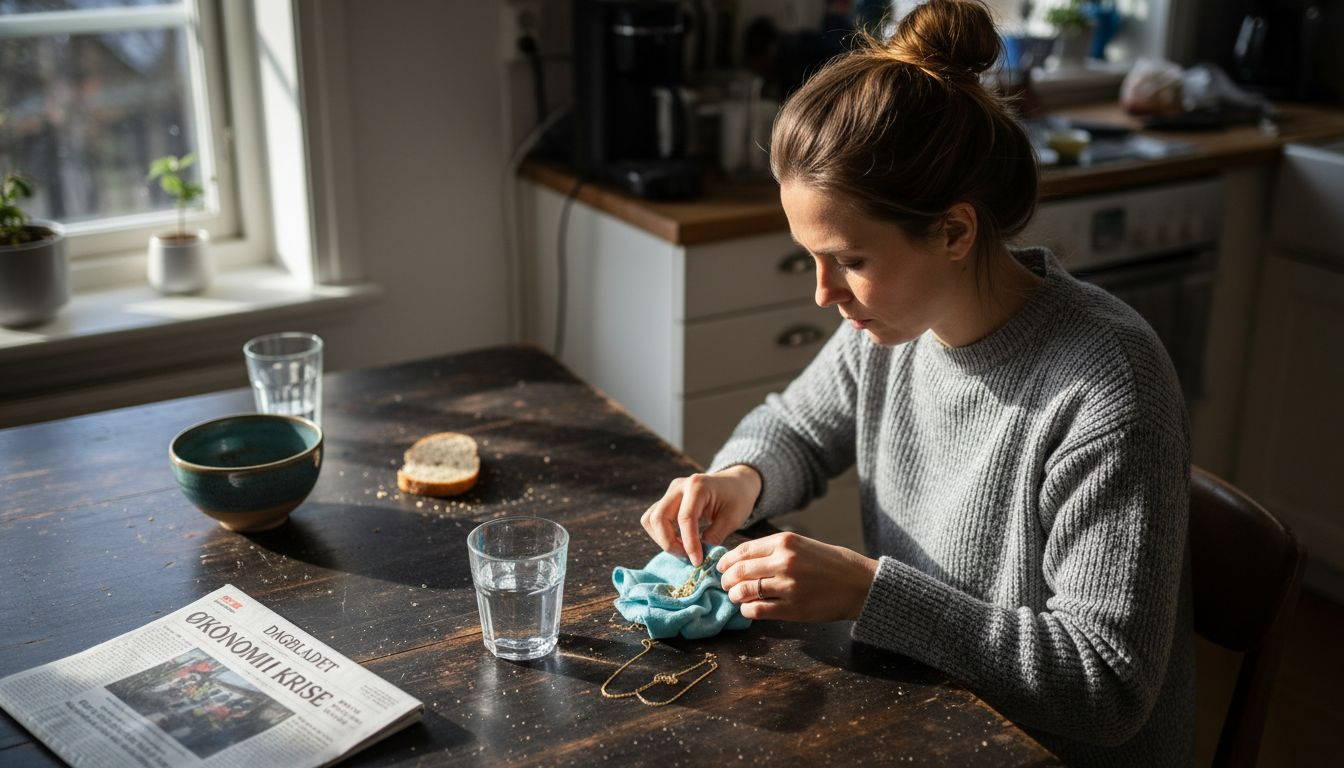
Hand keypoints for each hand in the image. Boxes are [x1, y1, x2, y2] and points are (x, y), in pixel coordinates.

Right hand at [641, 465, 761, 565]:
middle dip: (669, 543)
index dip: (689, 544)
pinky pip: (654, 519)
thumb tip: (697, 554)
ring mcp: (670, 493)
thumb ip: (715, 536)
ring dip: (662, 539)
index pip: (685, 518)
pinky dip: (662, 534)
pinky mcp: (667, 500)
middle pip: (659, 517)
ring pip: (651, 519)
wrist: (735, 484)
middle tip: (687, 557)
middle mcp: (679, 486)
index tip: (697, 561)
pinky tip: (679, 542)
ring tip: (683, 550)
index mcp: (697, 486)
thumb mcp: (733, 518)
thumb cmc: (737, 499)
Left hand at [717, 532, 877, 621]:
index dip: (726, 560)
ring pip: (744, 591)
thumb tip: (743, 560)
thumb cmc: (832, 563)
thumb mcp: (803, 545)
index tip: (721, 567)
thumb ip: (775, 550)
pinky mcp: (793, 608)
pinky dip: (747, 610)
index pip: (743, 551)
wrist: (860, 584)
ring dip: (734, 596)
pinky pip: (757, 610)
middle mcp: (784, 561)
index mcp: (786, 542)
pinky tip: (749, 609)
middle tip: (726, 584)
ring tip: (736, 597)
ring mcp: (788, 586)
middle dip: (726, 579)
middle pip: (740, 571)